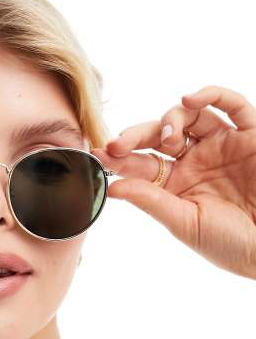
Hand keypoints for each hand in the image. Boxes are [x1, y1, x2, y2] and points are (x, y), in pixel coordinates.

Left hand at [91, 85, 255, 279]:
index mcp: (177, 183)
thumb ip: (151, 201)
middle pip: (158, 135)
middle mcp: (196, 160)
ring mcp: (222, 145)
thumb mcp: (185, 223)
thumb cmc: (231, 243)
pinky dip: (211, 95)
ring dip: (171, 119)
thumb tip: (112, 187)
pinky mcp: (251, 134)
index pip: (141, 163)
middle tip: (118, 145)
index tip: (97, 154)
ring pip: (189, 115)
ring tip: (167, 137)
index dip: (119, 158)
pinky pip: (232, 105)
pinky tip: (190, 100)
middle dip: (135, 136)